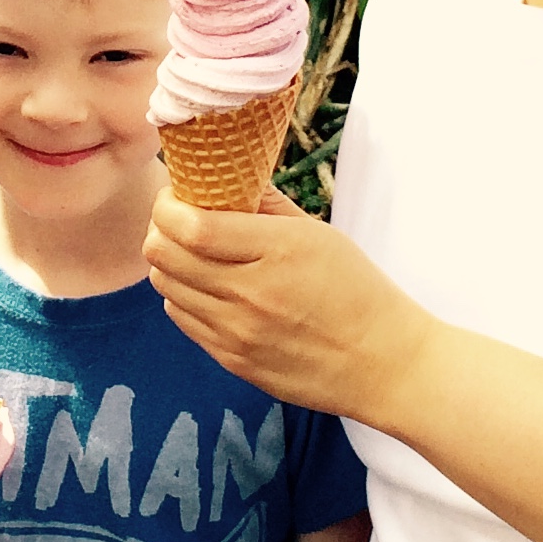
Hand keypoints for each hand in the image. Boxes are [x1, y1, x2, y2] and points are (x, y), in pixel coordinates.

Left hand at [143, 185, 428, 423]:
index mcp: (276, 251)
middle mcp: (250, 294)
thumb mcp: (318, 234)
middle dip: (160, 229)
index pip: (190, 226)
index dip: (167, 206)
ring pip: (165, 287)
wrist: (381, 363)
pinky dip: (184, 296)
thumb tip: (222, 178)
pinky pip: (182, 319)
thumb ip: (265, 204)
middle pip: (163, 255)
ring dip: (171, 264)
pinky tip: (208, 287)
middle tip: (178, 221)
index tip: (175, 196)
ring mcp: (237, 333)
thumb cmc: (356, 290)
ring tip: (194, 255)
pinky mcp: (232, 361)